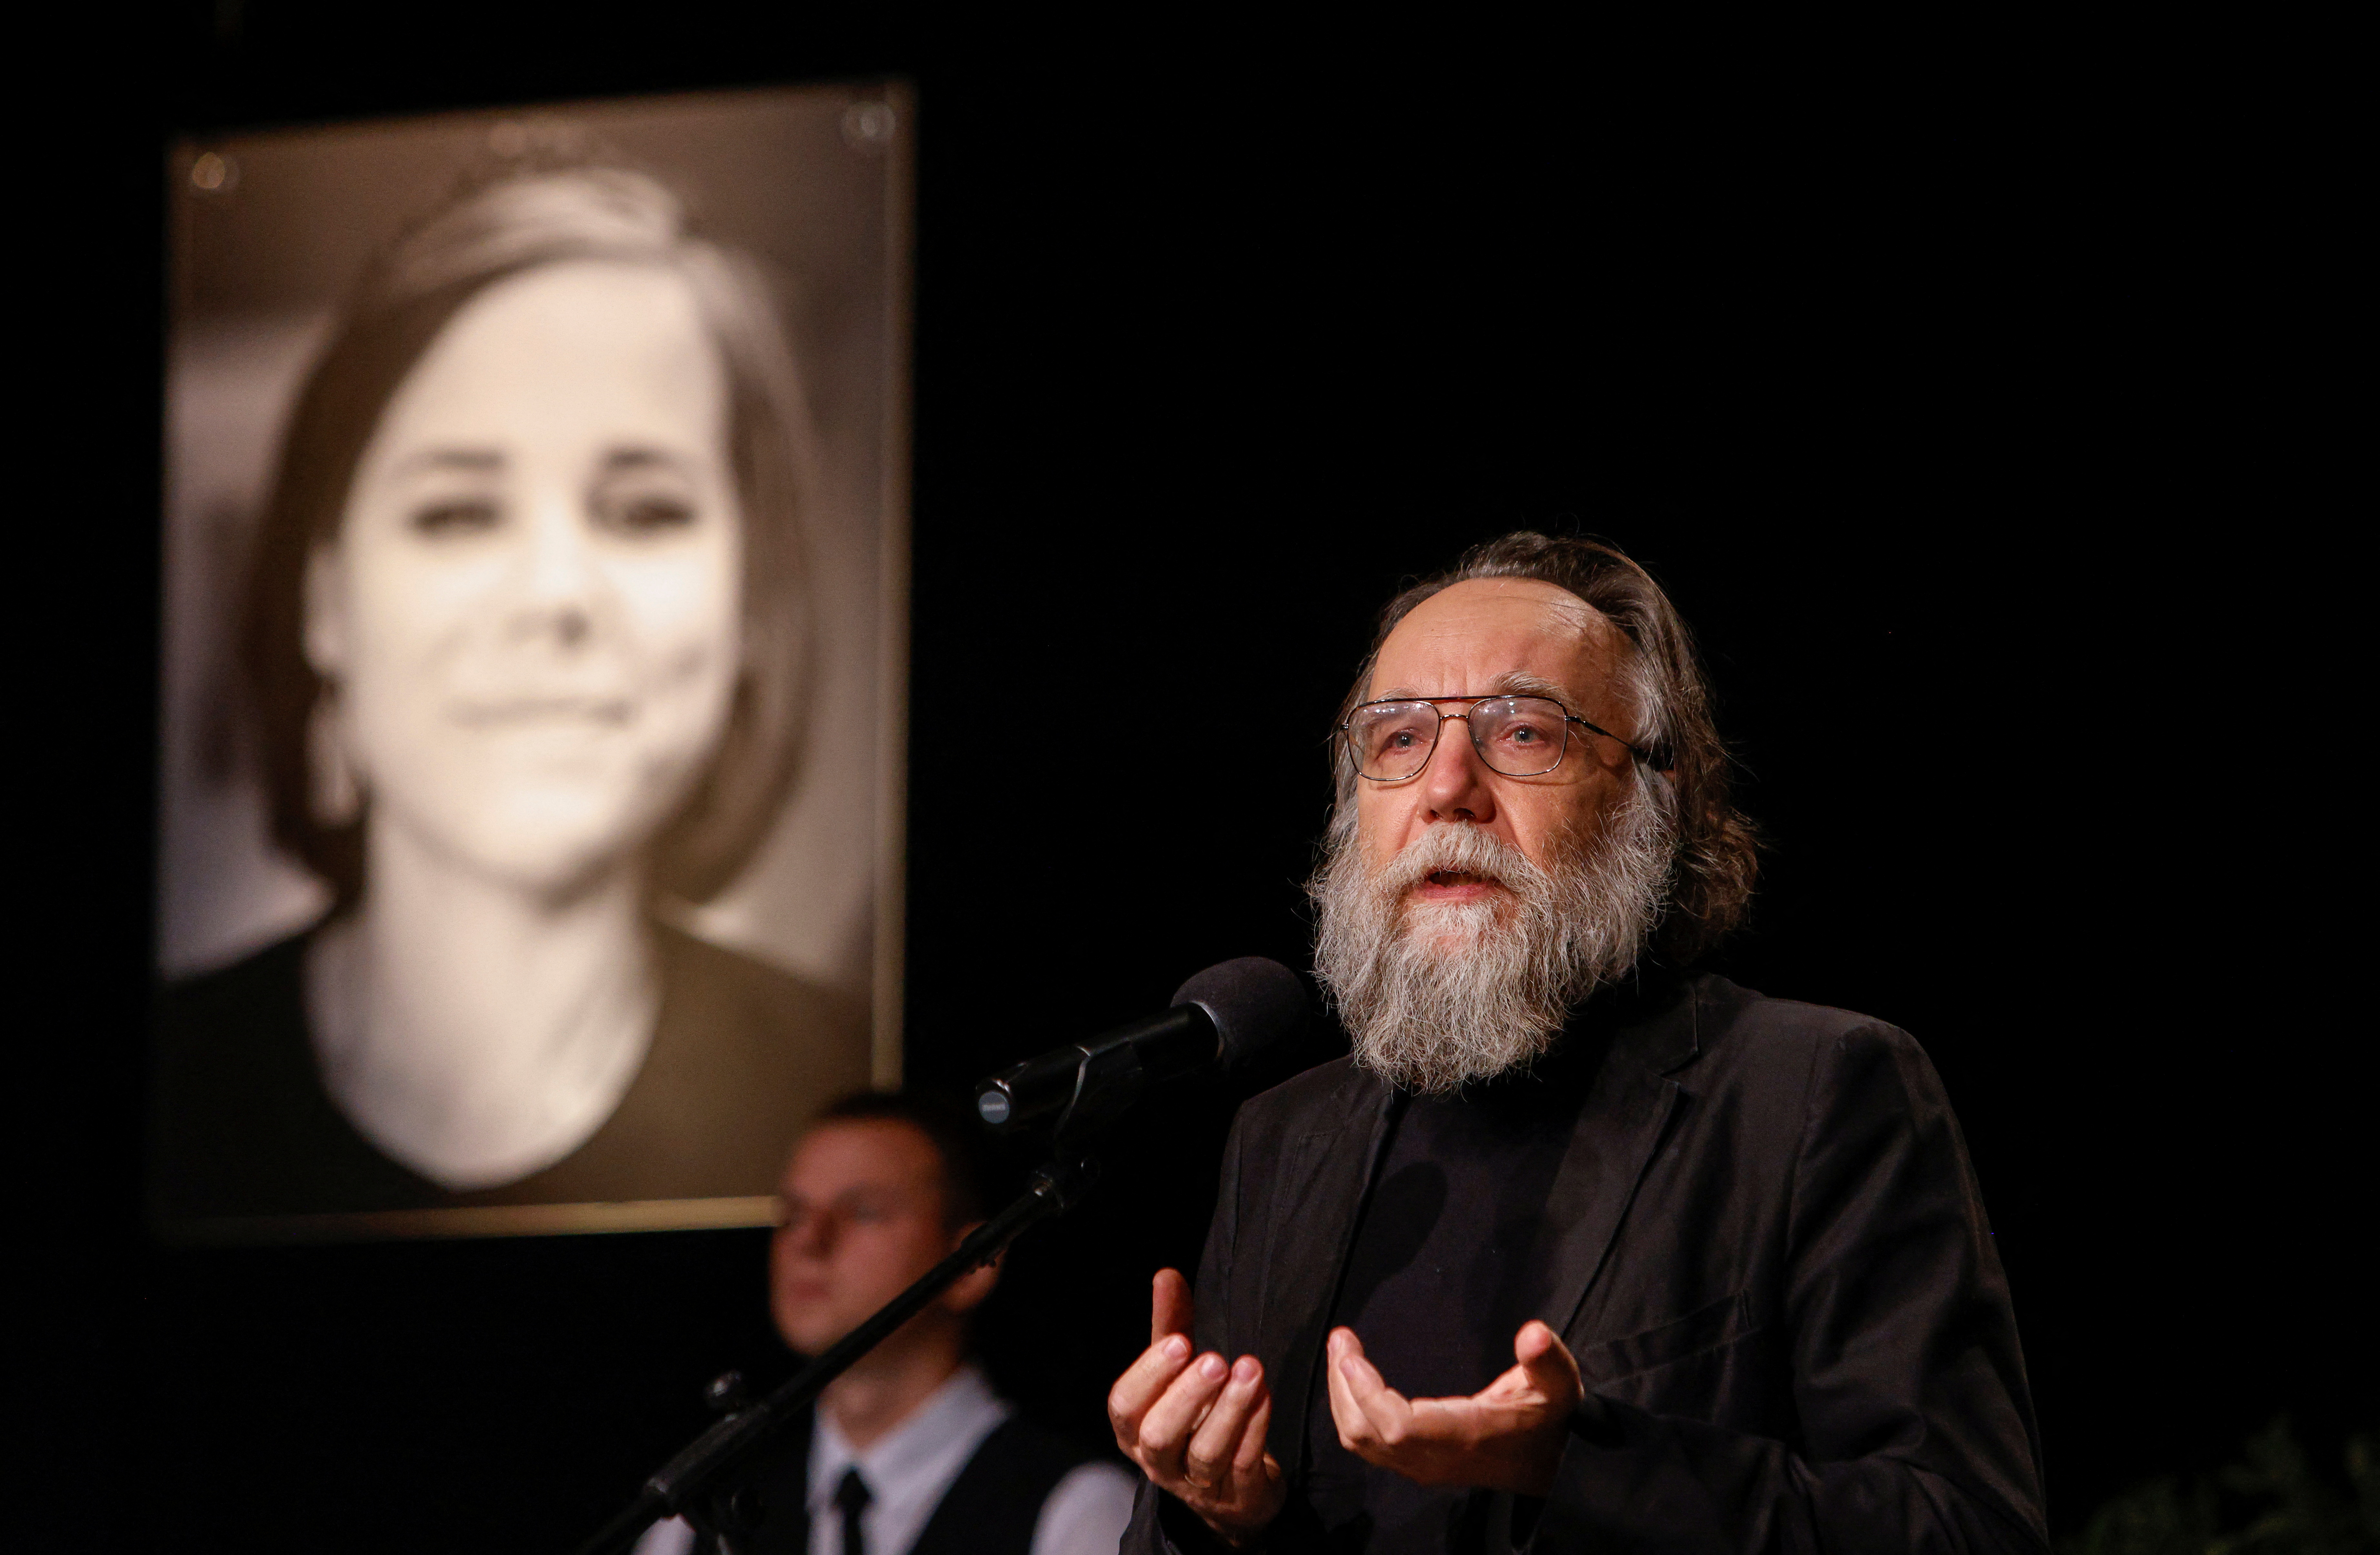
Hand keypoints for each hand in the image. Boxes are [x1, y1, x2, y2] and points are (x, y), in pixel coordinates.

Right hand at [1108, 1269, 1284, 1545]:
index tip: (1179, 1343)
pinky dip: (1255, 1428)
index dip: (1148, 1376)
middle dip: (1186, 1396)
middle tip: (1215, 1359)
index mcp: (1135, 1431)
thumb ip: (1171, 1326)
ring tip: (1250, 1368)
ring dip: (1229, 1410)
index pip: (1125, 1407)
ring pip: (1206, 1453)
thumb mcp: (1179, 1374)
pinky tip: (1265, 1395)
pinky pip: (1243, 1464)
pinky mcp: (1236, 1498)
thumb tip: (1166, 1275)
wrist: (1233, 1488)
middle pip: (1159, 1435)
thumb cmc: (1195, 1419)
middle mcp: (1159, 1462)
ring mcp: (1197, 1485)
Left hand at [1325, 1319, 1583, 1494]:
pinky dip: (1353, 1411)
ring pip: (1363, 1441)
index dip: (1368, 1395)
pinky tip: (1353, 1381)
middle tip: (1340, 1340)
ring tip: (1342, 1353)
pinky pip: (1371, 1443)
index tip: (1350, 1355)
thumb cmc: (1549, 1418)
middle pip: (1368, 1434)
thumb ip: (1547, 1359)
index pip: (1399, 1427)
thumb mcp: (1558, 1385)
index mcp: (1464, 1438)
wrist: (1551, 1463)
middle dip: (1344, 1387)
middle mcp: (1436, 1458)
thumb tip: (1533, 1333)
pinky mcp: (1418, 1464)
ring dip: (1343, 1398)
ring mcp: (1424, 1466)